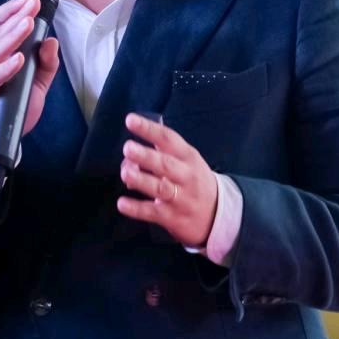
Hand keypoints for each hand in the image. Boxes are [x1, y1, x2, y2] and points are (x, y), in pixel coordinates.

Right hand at [0, 0, 59, 150]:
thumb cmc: (7, 108)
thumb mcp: (34, 84)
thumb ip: (45, 64)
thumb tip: (52, 41)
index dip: (12, 10)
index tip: (29, 0)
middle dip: (16, 17)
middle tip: (31, 6)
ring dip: (12, 37)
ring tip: (27, 24)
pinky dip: (5, 68)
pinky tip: (17, 59)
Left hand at [117, 113, 218, 246]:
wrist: (217, 214)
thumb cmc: (194, 181)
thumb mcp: (187, 162)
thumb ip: (161, 153)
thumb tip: (129, 156)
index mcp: (188, 156)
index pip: (168, 139)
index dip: (149, 129)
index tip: (130, 120)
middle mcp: (186, 175)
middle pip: (166, 164)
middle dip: (146, 156)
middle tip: (127, 148)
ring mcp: (180, 198)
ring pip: (160, 188)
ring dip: (141, 180)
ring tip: (125, 173)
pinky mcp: (173, 217)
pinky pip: (153, 212)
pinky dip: (137, 209)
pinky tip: (122, 204)